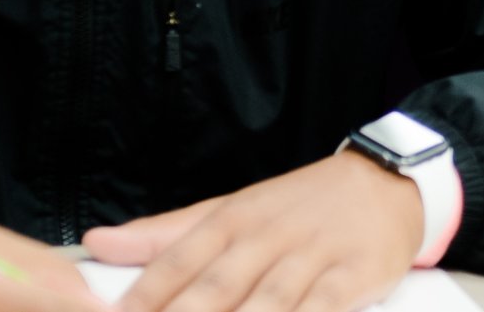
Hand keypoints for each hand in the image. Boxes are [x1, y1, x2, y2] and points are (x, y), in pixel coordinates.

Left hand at [84, 153, 423, 311]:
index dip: (144, 299)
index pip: (176, 264)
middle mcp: (266, 236)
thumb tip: (97, 244)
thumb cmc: (299, 206)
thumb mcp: (230, 209)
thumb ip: (165, 235)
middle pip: (215, 289)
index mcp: (230, 220)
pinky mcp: (354, 275)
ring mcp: (312, 256)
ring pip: (267, 303)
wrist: (385, 183)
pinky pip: (323, 309)